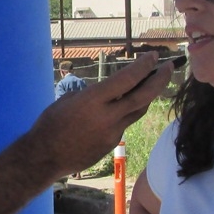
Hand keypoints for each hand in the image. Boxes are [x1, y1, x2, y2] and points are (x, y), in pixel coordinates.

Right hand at [28, 53, 170, 178]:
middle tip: (169, 67)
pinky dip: (126, 113)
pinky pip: (124, 124)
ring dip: (148, 96)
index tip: (153, 56)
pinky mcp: (111, 144)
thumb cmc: (50, 123)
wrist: (44, 157)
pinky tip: (121, 107)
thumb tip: (110, 89)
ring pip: (138, 111)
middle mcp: (107, 117)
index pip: (127, 79)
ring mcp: (112, 133)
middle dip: (159, 80)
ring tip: (154, 83)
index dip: (143, 66)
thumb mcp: (69, 100)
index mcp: (93, 101)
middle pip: (143, 97)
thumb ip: (93, 94)